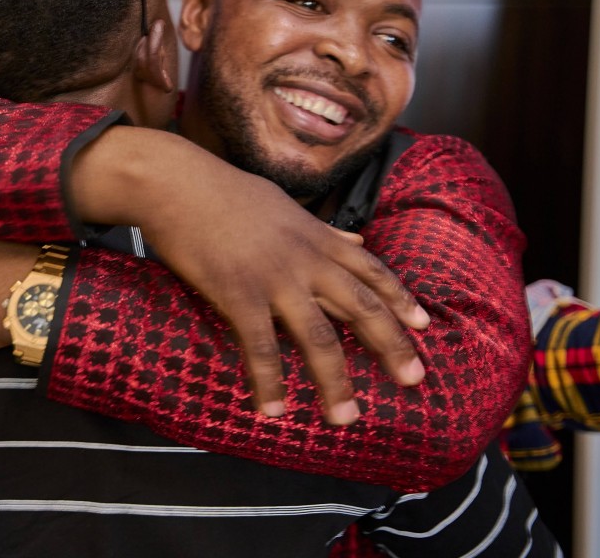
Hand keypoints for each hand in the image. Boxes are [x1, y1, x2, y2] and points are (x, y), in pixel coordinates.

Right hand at [70, 127, 428, 423]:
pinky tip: (274, 410)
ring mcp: (274, 278)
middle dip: (391, 345)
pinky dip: (269, 381)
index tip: (424, 326)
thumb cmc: (222, 190)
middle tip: (413, 381)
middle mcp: (306, 259)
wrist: (176, 182)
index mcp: (316, 235)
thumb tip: (357, 238)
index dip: (400, 298)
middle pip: (361, 306)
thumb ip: (322, 228)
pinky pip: (260, 347)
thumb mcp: (283, 204)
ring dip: (335, 381)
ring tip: (345, 417)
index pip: (371, 268)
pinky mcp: (238, 294)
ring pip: (318, 336)